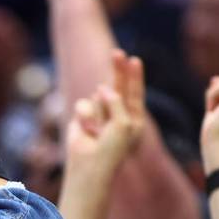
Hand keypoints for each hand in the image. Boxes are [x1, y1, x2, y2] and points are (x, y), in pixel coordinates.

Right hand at [65, 49, 144, 168]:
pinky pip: (84, 105)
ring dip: (98, 111)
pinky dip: (86, 115)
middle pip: (117, 87)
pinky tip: (87, 130)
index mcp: (133, 120)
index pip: (135, 93)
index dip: (134, 76)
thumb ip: (116, 100)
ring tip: (98, 130)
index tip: (135, 60)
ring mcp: (100, 116)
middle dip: (117, 71)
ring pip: (97, 97)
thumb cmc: (112, 148)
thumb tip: (99, 88)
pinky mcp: (83, 118)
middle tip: (117, 53)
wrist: (90, 165)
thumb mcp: (123, 122)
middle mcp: (117, 116)